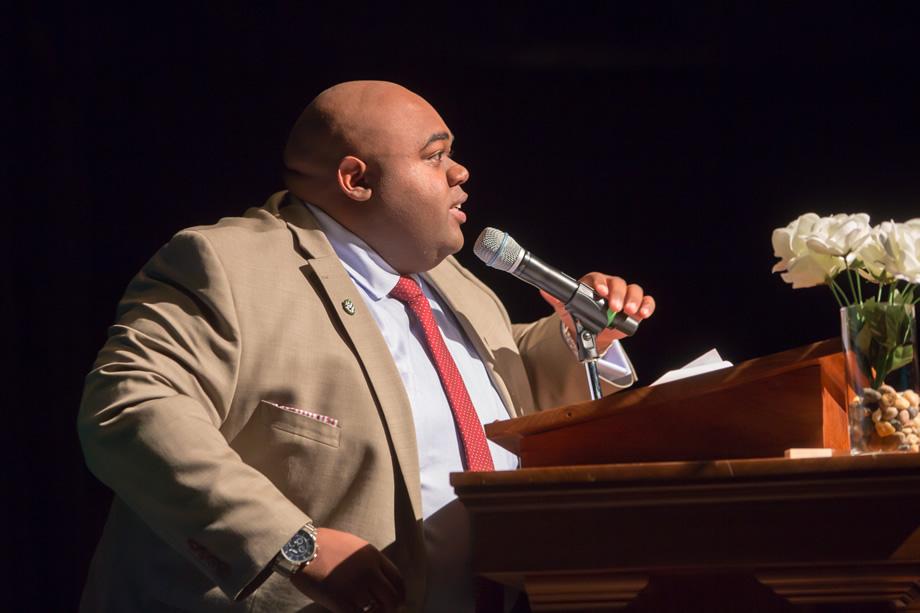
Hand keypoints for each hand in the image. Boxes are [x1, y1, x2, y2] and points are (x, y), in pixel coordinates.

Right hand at [290, 527, 404, 612]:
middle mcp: (368, 571)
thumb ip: (368, 560)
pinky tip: (351, 612)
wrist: (300, 546)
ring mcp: (355, 586)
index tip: (398, 601)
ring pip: (376, 610)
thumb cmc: (324, 544)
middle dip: (390, 608)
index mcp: (373, 556)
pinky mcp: (339, 600)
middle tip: (384, 612)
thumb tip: (378, 578)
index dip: (400, 593)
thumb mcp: (353, 545)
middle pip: (391, 598)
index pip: (397, 579)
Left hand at [540, 272, 655, 349]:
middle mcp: (611, 287)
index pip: (599, 278)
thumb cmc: (580, 316)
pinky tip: (643, 314)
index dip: (600, 283)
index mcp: (595, 284)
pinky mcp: (636, 306)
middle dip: (618, 295)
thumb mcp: (567, 309)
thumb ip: (557, 300)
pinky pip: (646, 302)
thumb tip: (544, 291)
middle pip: (619, 284)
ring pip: (634, 290)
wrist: (590, 331)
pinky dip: (647, 306)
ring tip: (629, 312)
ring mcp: (625, 296)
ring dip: (634, 300)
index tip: (599, 291)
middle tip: (615, 308)